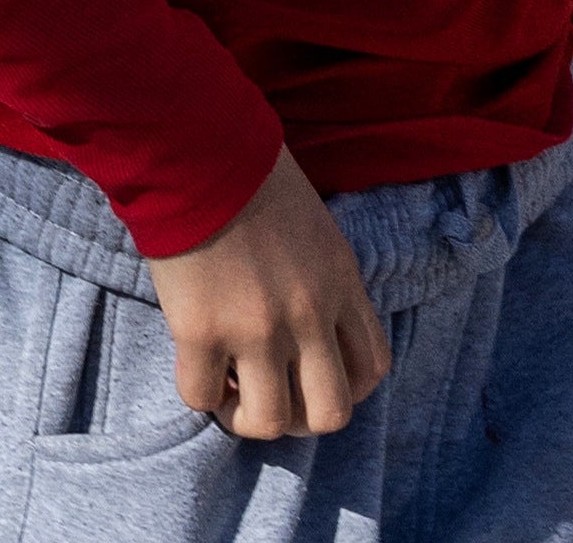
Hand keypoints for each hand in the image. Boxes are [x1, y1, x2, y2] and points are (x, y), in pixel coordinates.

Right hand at [145, 154, 389, 439]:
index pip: (373, 368)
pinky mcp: (201, 331)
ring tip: (232, 390)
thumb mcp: (317, 229)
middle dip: (301, 417)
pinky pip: (202, 397)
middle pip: (330, 413)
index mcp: (342, 284)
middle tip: (273, 394)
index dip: (346, 388)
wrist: (200, 150)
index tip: (316, 378)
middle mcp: (309, 315)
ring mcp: (256, 328)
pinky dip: (201, 393)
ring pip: (269, 421)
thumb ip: (323, 281)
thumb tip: (310, 327)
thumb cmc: (255, 176)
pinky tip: (199, 366)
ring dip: (248, 417)